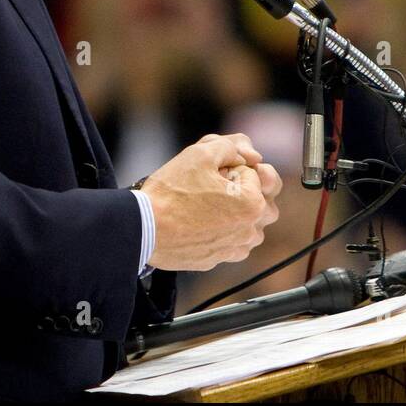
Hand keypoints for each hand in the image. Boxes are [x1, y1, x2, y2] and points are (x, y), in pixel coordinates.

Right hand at [141, 133, 282, 270]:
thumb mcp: (201, 152)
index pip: (255, 174)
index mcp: (253, 204)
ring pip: (250, 224)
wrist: (143, 228)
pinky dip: (224, 230)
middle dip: (244, 189)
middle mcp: (249, 231)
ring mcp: (233, 248)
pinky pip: (231, 242)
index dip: (231, 167)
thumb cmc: (172, 191)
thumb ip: (233, 146)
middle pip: (262, 201)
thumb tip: (251, 157)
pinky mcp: (217, 259)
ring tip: (208, 203)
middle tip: (213, 185)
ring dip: (238, 211)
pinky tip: (201, 221)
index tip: (211, 172)